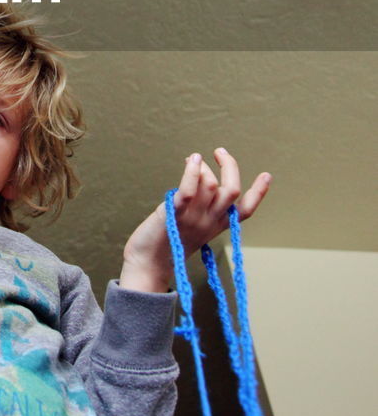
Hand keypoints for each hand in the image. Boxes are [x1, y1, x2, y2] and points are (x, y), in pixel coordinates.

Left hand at [119, 149, 271, 292]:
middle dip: (230, 166)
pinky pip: (189, 190)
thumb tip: (203, 174)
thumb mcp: (193, 223)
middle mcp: (210, 221)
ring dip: (203, 167)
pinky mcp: (175, 213)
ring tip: (192, 159)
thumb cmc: (168, 240)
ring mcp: (194, 218)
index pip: (245, 210)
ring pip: (212, 185)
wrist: (148, 263)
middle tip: (219, 152)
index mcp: (217, 225)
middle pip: (232, 191)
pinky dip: (192, 172)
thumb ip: (202, 204)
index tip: (267, 175)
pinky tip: (192, 159)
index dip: (259, 192)